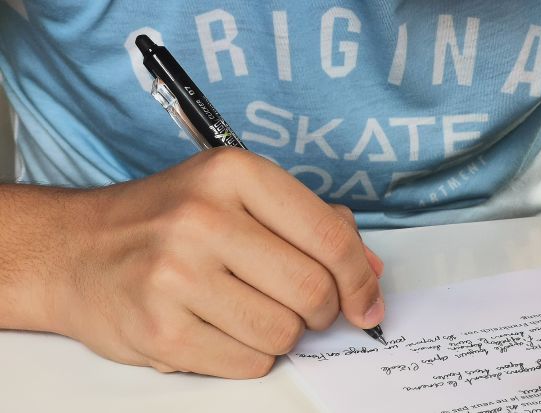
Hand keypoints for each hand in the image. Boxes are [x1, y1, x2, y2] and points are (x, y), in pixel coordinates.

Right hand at [51, 148, 384, 377]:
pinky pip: (248, 364)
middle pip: (311, 290)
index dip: (360, 277)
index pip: (328, 235)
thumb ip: (308, 223)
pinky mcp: (159, 329)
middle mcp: (203, 218)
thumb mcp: (235, 195)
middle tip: (305, 306)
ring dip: (280, 332)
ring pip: (282, 333)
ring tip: (247, 309)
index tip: (366, 302)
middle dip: (321, 310)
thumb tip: (368, 269)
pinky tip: (221, 327)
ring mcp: (176, 275)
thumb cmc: (164, 219)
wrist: (77, 249)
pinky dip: (248, 354)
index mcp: (233, 174)